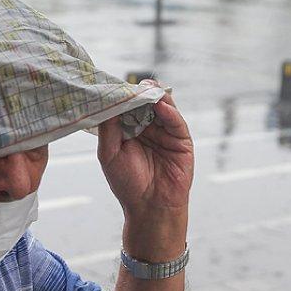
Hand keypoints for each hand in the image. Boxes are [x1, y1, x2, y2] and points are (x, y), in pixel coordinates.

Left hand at [97, 84, 193, 259]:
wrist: (150, 207)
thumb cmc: (127, 184)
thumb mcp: (109, 154)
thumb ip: (108, 129)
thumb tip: (109, 103)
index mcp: (129, 130)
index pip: (127, 106)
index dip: (123, 95)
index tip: (116, 84)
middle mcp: (148, 128)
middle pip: (145, 102)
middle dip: (140, 91)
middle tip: (133, 82)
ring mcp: (166, 133)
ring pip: (163, 107)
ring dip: (156, 96)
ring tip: (148, 87)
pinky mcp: (182, 141)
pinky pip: (176, 122)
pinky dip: (170, 111)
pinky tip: (161, 105)